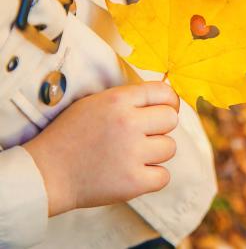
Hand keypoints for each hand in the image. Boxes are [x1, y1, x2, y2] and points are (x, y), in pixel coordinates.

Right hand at [23, 82, 178, 216]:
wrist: (45, 173)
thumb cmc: (69, 136)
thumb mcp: (93, 104)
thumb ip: (127, 99)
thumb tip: (164, 99)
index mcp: (117, 101)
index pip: (163, 91)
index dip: (169, 101)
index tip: (165, 110)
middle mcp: (128, 123)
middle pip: (171, 119)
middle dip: (160, 127)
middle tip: (143, 136)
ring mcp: (132, 153)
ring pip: (170, 147)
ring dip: (156, 153)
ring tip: (133, 156)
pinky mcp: (134, 181)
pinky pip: (164, 176)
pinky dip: (152, 177)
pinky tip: (134, 173)